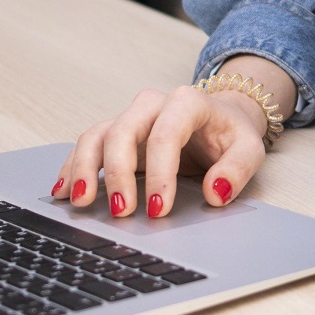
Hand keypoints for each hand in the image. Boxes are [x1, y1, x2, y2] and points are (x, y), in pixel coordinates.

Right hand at [53, 57, 295, 216]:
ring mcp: (130, 118)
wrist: (221, 118)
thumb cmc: (231, 135)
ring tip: (80, 202)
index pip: (166, 135)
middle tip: (122, 212)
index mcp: (187, 102)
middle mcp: (152, 105)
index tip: (159, 208)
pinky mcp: (116, 134)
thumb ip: (237, 169)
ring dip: (84, 169)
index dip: (160, 173)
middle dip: (117, 174)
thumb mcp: (249, 149)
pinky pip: (87, 145)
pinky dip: (72, 167)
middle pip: (123, 132)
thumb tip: (216, 192)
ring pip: (97, 136)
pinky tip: (64, 191)